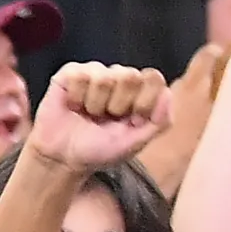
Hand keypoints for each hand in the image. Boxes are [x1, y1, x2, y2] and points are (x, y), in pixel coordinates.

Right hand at [25, 60, 171, 169]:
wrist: (63, 158)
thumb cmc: (100, 150)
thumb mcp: (136, 142)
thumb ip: (160, 121)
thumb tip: (167, 94)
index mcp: (141, 91)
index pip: (154, 78)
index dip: (144, 102)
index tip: (133, 122)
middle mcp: (120, 78)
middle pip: (130, 75)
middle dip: (118, 105)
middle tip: (107, 119)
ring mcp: (95, 73)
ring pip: (104, 77)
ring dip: (95, 104)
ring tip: (88, 114)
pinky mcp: (71, 73)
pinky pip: (79, 76)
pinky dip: (76, 98)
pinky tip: (73, 106)